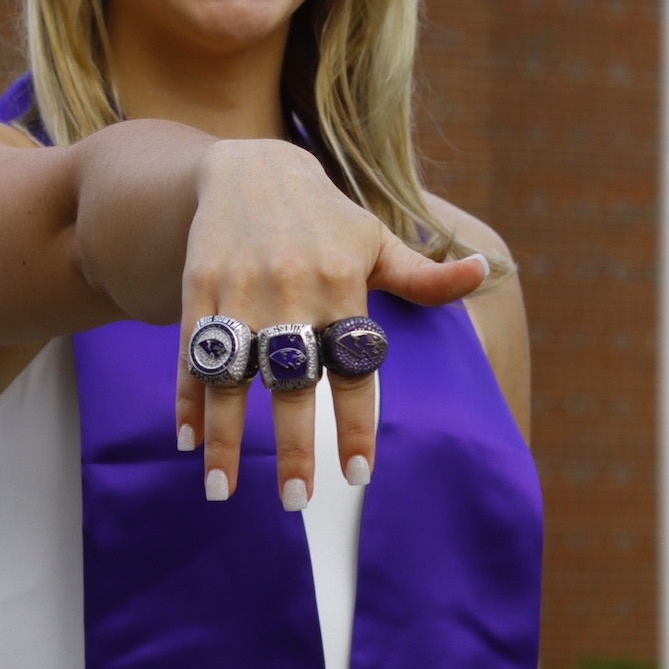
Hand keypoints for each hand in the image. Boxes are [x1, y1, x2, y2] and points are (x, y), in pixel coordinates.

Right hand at [174, 140, 486, 505]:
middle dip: (292, 445)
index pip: (353, 367)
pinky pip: (191, 350)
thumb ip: (422, 276)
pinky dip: (187, 396)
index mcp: (342, 284)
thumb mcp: (376, 241)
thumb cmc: (325, 217)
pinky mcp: (198, 284)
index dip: (355, 423)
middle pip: (293, 380)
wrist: (251, 167)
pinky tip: (187, 439)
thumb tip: (482, 270)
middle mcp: (292, 290)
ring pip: (232, 374)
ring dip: (224, 436)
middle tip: (297, 501)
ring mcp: (241, 289)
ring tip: (220, 490)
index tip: (357, 474)